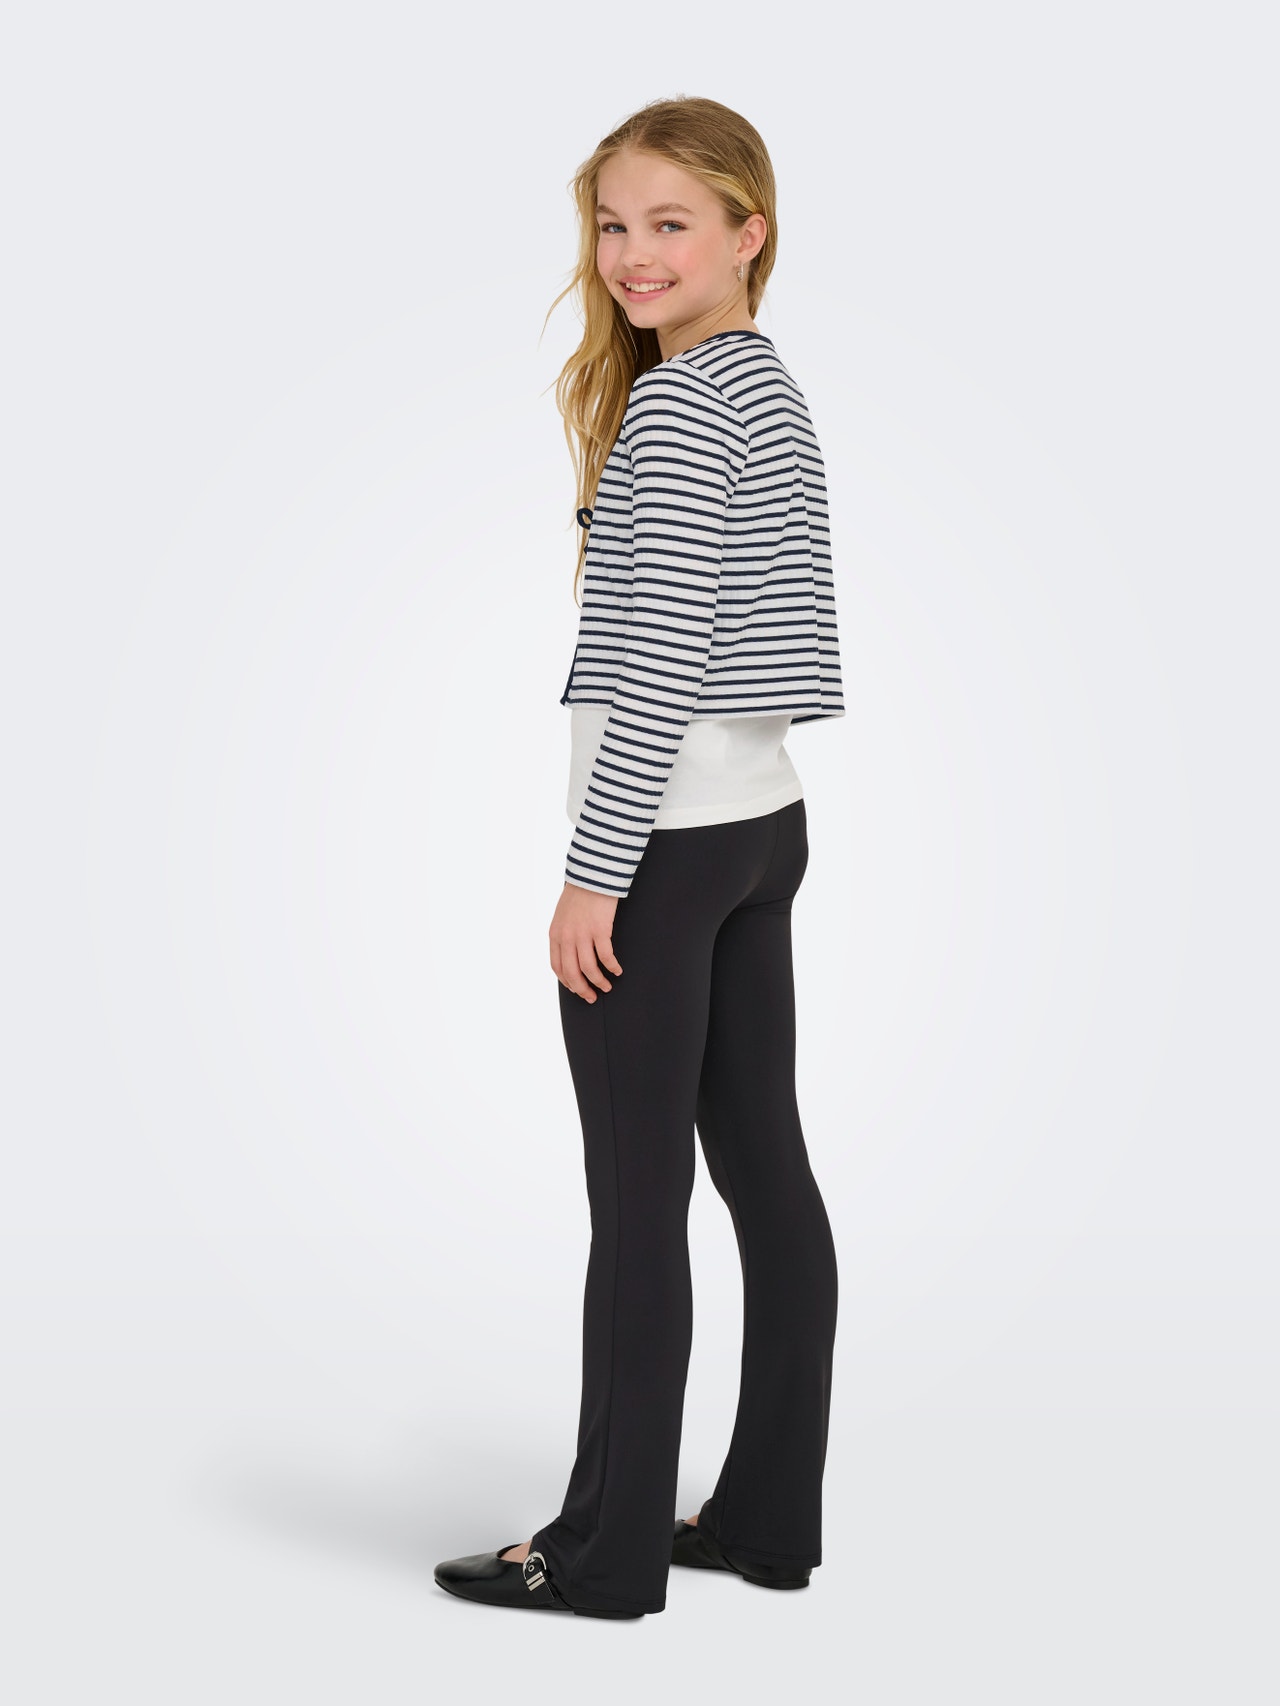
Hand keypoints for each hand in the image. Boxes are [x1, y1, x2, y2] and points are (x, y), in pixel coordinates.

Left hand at [550, 882, 623, 1001]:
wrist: (592, 874)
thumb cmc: (580, 893)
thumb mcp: (563, 915)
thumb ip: (564, 933)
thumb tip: (572, 952)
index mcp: (555, 934)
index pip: (557, 967)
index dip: (567, 982)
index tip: (576, 989)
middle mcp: (566, 937)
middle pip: (572, 973)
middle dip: (582, 989)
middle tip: (591, 997)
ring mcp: (583, 934)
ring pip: (589, 969)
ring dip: (598, 982)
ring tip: (606, 987)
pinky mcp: (600, 930)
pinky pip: (606, 957)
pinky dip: (612, 967)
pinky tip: (617, 971)